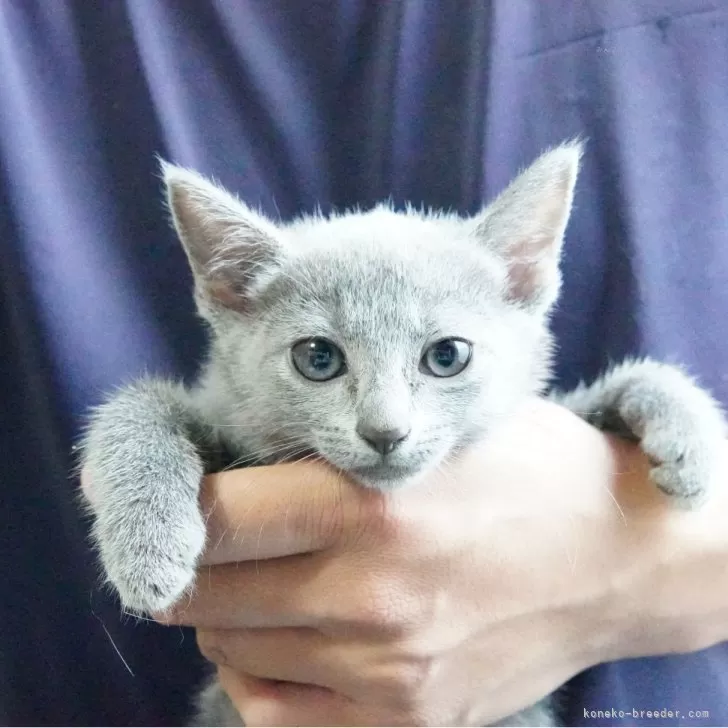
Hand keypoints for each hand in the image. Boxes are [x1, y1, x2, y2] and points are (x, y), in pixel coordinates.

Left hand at [147, 398, 727, 725]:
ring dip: (229, 612)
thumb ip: (335, 456)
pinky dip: (256, 675)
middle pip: (206, 590)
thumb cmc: (529, 473)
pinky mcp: (409, 719)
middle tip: (220, 535)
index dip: (181, 500)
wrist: (620, 555)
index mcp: (371, 505)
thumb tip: (238, 476)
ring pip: (233, 649)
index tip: (184, 491)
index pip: (213, 514)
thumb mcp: (435, 432)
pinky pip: (274, 715)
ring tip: (263, 579)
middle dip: (195, 558)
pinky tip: (283, 639)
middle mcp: (369, 596)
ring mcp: (386, 671)